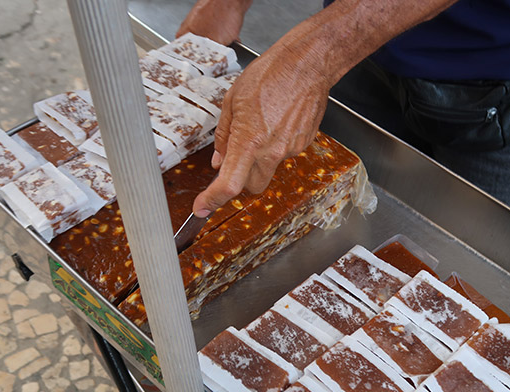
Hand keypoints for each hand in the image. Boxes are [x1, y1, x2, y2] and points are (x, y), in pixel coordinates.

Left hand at [190, 0, 456, 216]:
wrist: (307, 64)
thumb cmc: (268, 75)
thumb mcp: (232, 101)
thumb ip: (225, 137)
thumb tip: (219, 162)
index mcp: (249, 141)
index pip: (229, 184)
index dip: (213, 200)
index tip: (202, 208)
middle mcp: (271, 151)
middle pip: (251, 186)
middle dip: (240, 181)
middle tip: (233, 162)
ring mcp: (290, 149)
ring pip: (268, 169)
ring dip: (259, 159)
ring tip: (261, 124)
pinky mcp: (303, 144)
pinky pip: (283, 154)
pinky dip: (276, 144)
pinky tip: (277, 119)